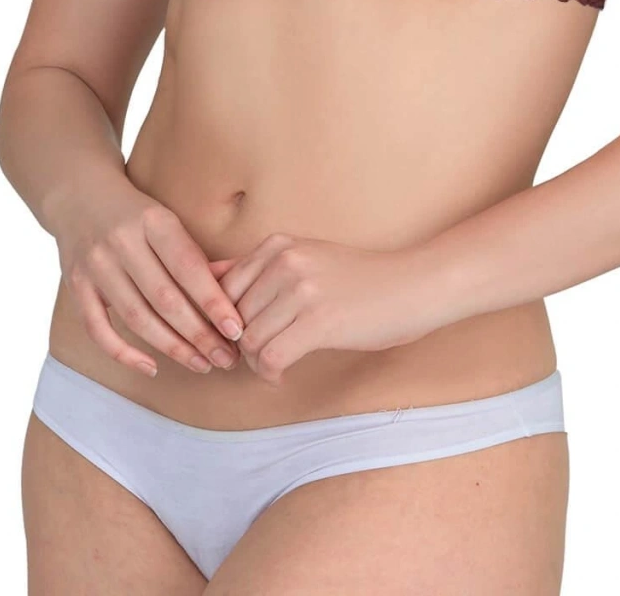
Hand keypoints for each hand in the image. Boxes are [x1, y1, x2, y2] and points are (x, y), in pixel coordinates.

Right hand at [54, 176, 245, 376]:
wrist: (80, 195)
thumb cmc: (137, 215)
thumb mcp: (167, 221)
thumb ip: (195, 256)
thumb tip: (237, 290)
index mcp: (153, 220)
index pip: (188, 267)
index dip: (213, 302)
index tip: (236, 330)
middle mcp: (122, 242)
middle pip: (164, 298)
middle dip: (199, 334)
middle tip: (226, 358)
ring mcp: (96, 265)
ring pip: (136, 317)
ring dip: (172, 347)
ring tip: (201, 363)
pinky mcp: (76, 285)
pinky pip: (98, 329)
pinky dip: (124, 353)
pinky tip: (151, 366)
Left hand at [206, 233, 443, 386]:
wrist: (412, 286)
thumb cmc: (360, 278)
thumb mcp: (305, 259)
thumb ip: (257, 267)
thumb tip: (206, 275)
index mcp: (278, 244)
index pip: (223, 288)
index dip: (226, 320)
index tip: (242, 336)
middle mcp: (284, 261)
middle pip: (233, 317)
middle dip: (240, 344)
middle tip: (262, 356)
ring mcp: (301, 289)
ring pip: (248, 341)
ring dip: (256, 362)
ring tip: (275, 365)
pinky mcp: (318, 320)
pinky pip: (270, 358)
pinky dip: (270, 374)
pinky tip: (283, 375)